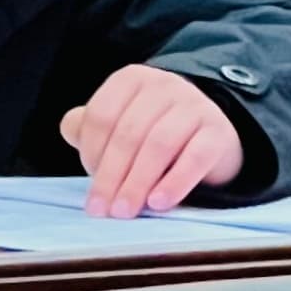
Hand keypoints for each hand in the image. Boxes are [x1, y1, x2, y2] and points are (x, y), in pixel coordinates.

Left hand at [61, 63, 245, 217]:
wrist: (208, 138)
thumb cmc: (151, 132)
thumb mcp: (118, 124)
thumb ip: (88, 126)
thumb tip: (71, 129)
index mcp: (131, 80)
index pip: (102, 116)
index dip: (92, 152)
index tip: (90, 181)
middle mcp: (164, 85)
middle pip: (128, 134)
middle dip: (111, 176)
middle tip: (104, 209)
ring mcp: (195, 105)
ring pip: (159, 145)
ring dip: (138, 182)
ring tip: (126, 211)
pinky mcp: (218, 131)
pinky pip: (195, 158)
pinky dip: (175, 182)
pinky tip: (159, 203)